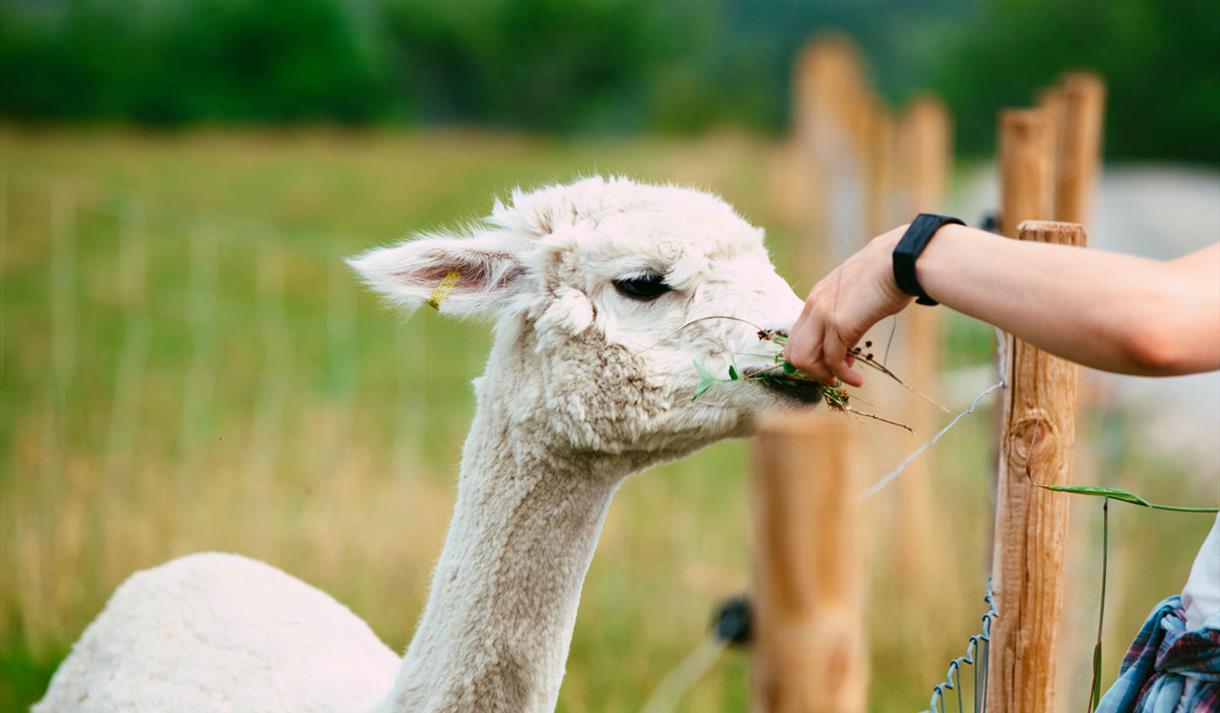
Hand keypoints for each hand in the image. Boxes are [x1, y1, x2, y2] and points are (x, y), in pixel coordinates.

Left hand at [783, 226, 913, 385]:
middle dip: (811, 371)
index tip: (831, 364)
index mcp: (816, 298)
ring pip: (804, 359)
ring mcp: (823, 314)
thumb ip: (845, 317)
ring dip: (823, 376)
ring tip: (845, 379)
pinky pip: (832, 360)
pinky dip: (842, 375)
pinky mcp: (839, 323)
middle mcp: (813, 306)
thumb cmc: (886, 276)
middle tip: (833, 377)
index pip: (796, 337)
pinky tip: (856, 379)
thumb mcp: (855, 296)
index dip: (810, 357)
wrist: (900, 260)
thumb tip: (846, 346)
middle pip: (793, 352)